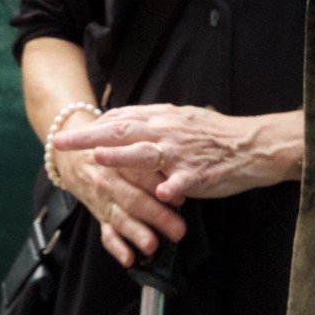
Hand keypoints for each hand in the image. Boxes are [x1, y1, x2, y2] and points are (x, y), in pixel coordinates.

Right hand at [46, 135, 184, 269]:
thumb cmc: (109, 148)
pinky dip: (117, 248)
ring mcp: (104, 201)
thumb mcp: (123, 141)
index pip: (140, 173)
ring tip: (152, 246)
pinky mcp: (100, 216)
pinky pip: (106, 234)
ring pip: (120, 219)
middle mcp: (110, 181)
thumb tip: (179, 167)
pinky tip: (129, 259)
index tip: (181, 198)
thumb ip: (147, 153)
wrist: (72, 156)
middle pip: (133, 199)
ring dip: (137, 234)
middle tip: (178, 230)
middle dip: (157, 216)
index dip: (160, 186)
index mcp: (119, 160)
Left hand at [51, 103, 301, 204]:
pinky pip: (182, 181)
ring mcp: (181, 153)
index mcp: (162, 118)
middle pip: (122, 131)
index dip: (94, 125)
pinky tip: (162, 196)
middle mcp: (167, 131)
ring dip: (120, 156)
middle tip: (62, 142)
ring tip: (98, 159)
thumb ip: (156, 121)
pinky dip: (171, 188)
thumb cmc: (216, 135)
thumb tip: (128, 119)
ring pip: (146, 153)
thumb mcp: (182, 119)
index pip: (121, 118)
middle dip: (89, 137)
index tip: (72, 131)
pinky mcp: (198, 173)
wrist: (252, 145)